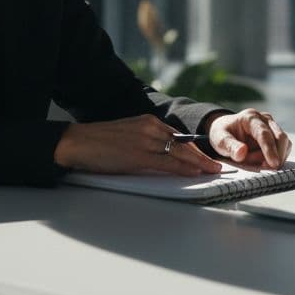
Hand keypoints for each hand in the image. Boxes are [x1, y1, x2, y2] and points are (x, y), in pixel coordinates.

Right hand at [54, 114, 222, 176]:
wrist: (77, 142)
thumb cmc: (98, 142)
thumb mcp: (127, 135)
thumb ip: (145, 141)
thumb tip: (161, 157)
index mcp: (147, 121)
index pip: (178, 137)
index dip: (194, 149)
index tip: (205, 157)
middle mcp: (150, 127)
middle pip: (184, 144)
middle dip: (202, 157)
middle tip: (217, 166)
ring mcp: (146, 140)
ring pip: (180, 153)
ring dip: (199, 164)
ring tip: (212, 171)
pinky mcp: (140, 155)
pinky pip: (168, 163)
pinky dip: (184, 168)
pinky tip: (194, 173)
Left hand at [206, 108, 291, 168]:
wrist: (225, 130)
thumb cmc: (223, 134)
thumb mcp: (220, 140)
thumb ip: (230, 146)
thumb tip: (242, 153)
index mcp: (250, 117)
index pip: (264, 133)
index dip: (270, 149)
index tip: (274, 164)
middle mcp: (264, 119)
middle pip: (280, 137)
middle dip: (275, 155)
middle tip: (263, 168)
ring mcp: (272, 126)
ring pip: (284, 144)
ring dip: (274, 157)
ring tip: (255, 162)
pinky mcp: (276, 135)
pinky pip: (284, 148)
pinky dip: (276, 157)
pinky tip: (263, 161)